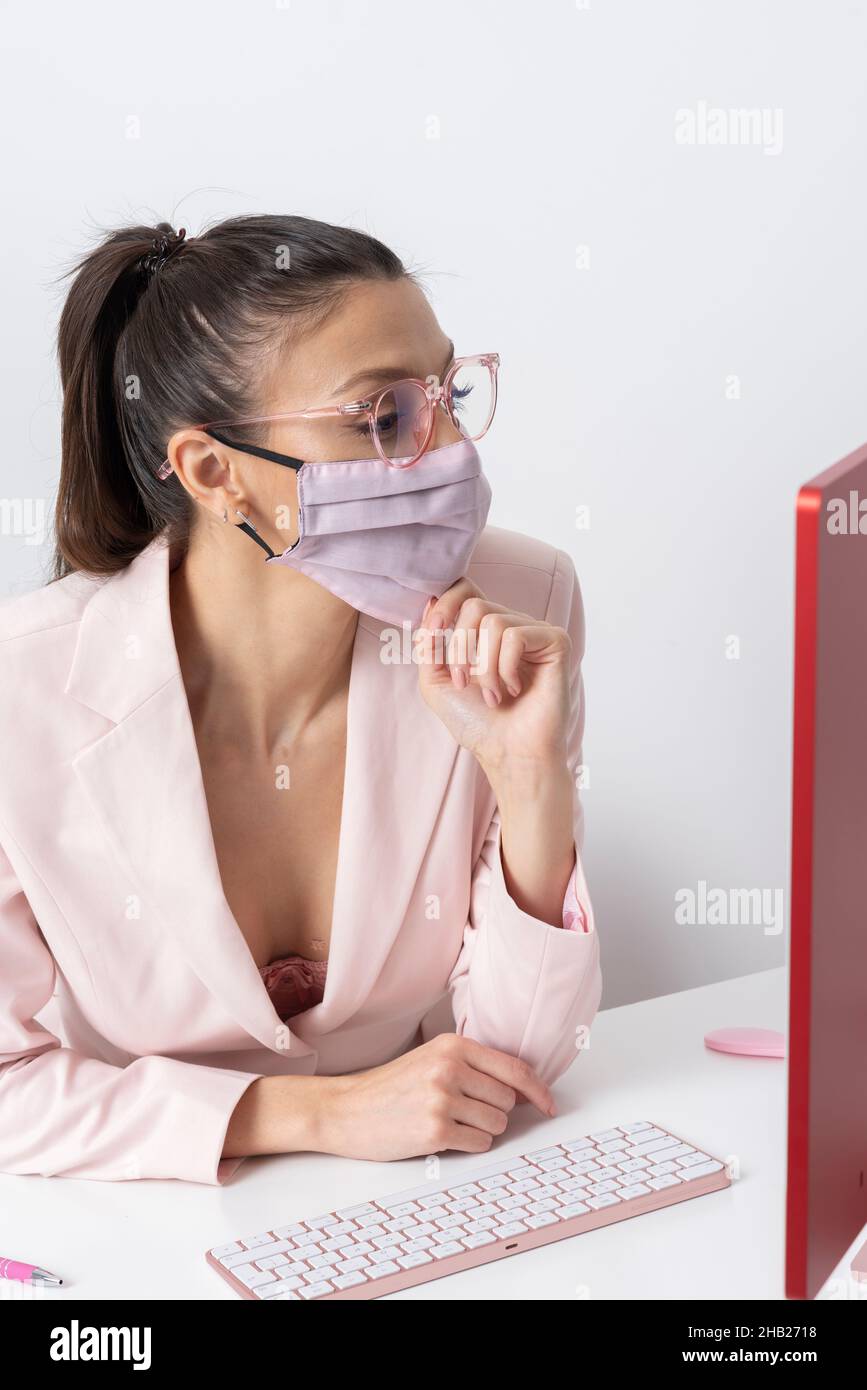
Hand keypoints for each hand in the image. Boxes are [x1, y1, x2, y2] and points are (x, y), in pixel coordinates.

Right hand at [314, 1033, 555, 1161]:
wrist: (345, 1109)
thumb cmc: (389, 1087)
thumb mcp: (431, 1059)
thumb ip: (472, 1065)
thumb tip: (521, 1088)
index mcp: (452, 1046)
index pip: (514, 1068)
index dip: (538, 1090)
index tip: (548, 1105)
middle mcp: (450, 1068)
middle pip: (508, 1100)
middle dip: (496, 1112)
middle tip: (466, 1112)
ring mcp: (442, 1099)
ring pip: (497, 1125)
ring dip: (482, 1130)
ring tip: (450, 1122)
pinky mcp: (435, 1130)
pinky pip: (479, 1145)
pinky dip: (469, 1145)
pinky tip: (443, 1136)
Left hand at [414, 579, 572, 775]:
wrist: (507, 752)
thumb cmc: (477, 723)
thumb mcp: (436, 683)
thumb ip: (429, 646)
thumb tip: (430, 603)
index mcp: (485, 632)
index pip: (466, 590)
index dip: (446, 604)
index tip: (434, 632)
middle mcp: (512, 626)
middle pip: (474, 604)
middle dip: (459, 648)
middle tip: (463, 682)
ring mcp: (535, 633)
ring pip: (493, 621)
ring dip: (483, 666)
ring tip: (492, 695)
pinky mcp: (555, 642)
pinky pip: (516, 635)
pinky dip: (505, 668)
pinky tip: (515, 689)